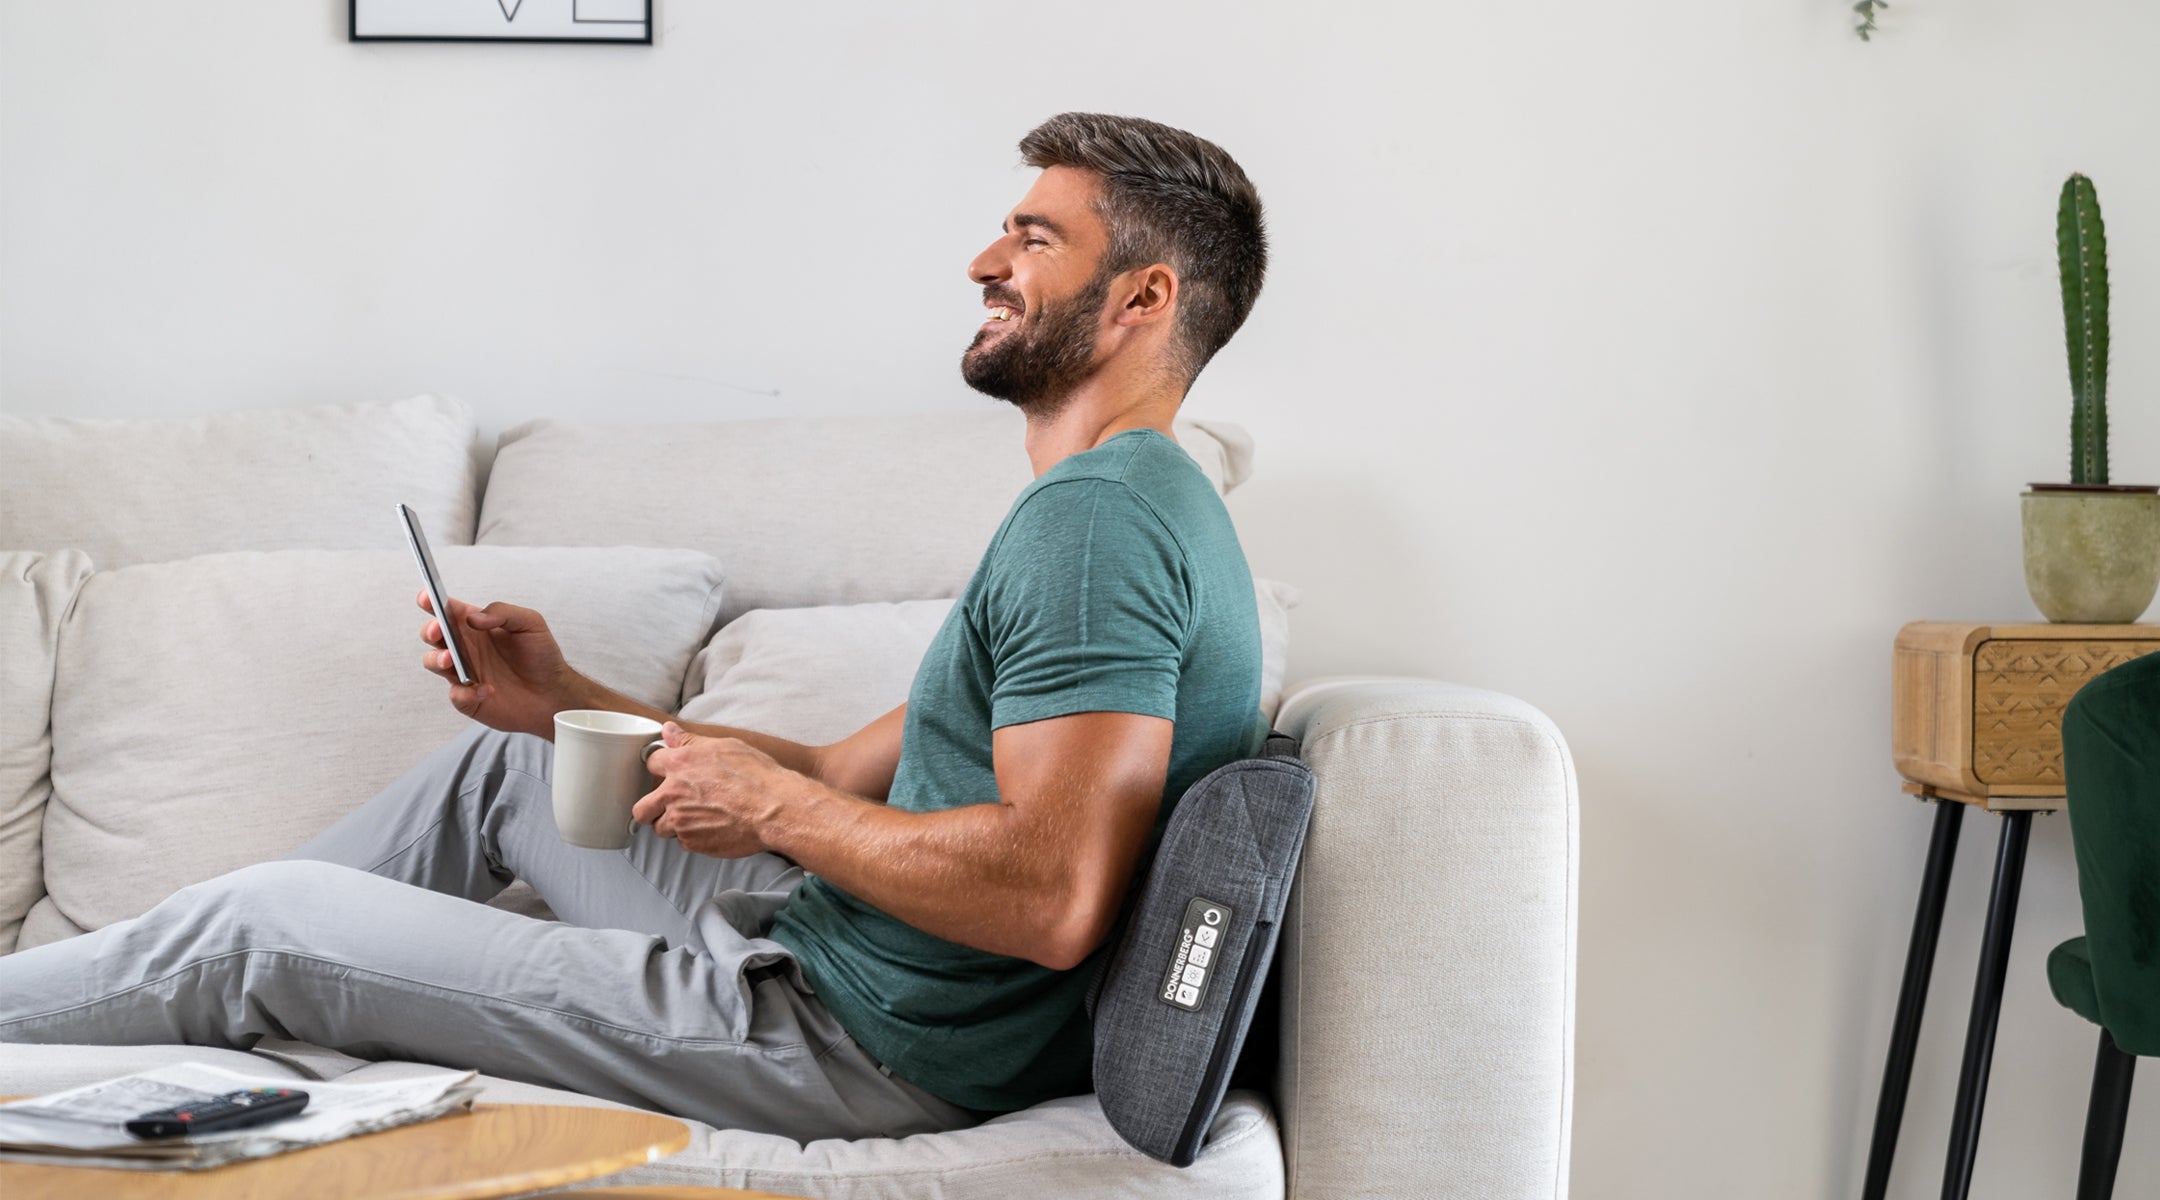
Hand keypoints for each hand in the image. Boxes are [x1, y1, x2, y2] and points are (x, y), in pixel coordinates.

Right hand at [416, 591, 579, 737]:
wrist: (554, 693)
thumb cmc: (542, 655)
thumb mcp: (530, 623)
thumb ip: (502, 612)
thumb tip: (473, 619)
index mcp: (476, 626)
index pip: (448, 610)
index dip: (431, 601)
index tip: (426, 597)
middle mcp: (466, 648)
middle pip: (433, 635)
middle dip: (430, 630)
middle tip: (438, 631)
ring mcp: (464, 673)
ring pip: (434, 662)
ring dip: (437, 659)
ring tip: (452, 659)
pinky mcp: (469, 698)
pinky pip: (456, 696)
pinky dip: (467, 693)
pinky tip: (487, 690)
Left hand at [633, 722, 795, 857]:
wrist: (774, 808)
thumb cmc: (756, 776)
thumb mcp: (724, 747)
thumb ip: (690, 741)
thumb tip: (668, 731)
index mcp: (679, 764)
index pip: (650, 763)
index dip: (661, 767)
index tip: (668, 772)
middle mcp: (672, 794)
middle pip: (641, 809)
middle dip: (650, 808)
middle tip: (668, 806)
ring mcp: (681, 822)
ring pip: (661, 828)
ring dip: (673, 825)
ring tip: (697, 818)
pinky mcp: (693, 843)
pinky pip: (684, 842)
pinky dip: (694, 837)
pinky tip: (713, 827)